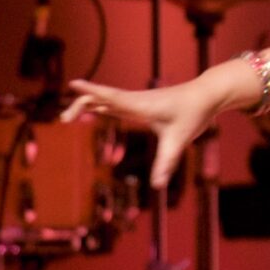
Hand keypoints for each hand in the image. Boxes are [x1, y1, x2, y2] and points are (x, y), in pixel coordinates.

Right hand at [63, 78, 210, 186]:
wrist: (205, 95)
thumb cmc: (192, 114)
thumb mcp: (179, 141)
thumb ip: (166, 163)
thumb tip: (158, 186)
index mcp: (140, 105)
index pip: (110, 96)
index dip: (92, 91)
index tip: (73, 83)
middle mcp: (135, 100)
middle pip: (101, 97)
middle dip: (80, 104)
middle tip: (63, 119)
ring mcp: (136, 100)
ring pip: (105, 98)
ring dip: (86, 104)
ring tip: (68, 118)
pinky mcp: (140, 103)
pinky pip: (113, 101)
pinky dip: (98, 104)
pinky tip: (92, 109)